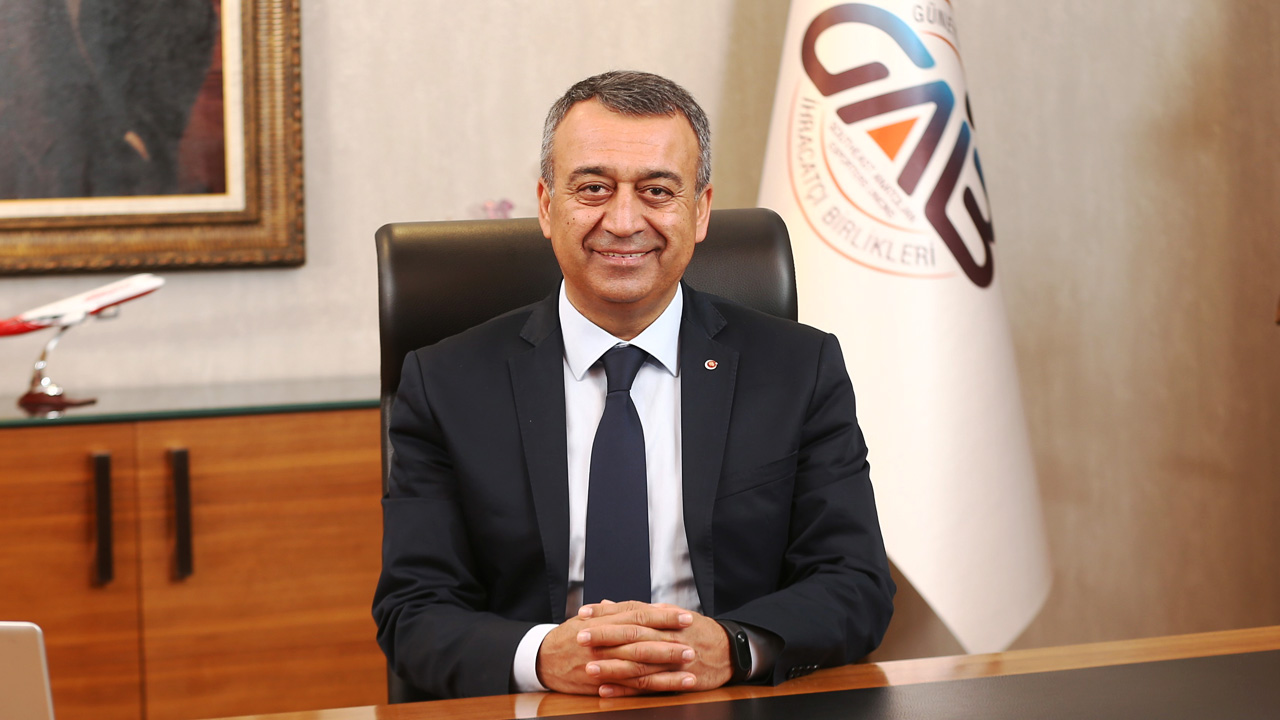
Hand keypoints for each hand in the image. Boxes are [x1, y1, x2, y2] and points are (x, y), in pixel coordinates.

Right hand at [536, 600, 696, 695]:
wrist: (542, 658)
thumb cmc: (569, 635)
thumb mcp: (590, 618)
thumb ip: (616, 612)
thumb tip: (643, 605)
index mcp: (605, 621)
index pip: (639, 615)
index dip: (663, 616)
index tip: (685, 616)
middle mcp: (605, 641)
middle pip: (642, 640)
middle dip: (670, 642)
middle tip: (694, 642)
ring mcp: (604, 663)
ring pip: (640, 666)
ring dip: (668, 668)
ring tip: (691, 667)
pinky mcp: (603, 684)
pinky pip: (632, 687)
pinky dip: (654, 687)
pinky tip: (673, 687)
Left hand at [579, 601, 733, 696]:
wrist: (730, 650)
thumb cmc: (695, 630)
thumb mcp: (671, 613)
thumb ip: (637, 610)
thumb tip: (607, 603)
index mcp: (665, 618)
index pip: (632, 610)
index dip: (607, 612)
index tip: (583, 613)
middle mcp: (668, 636)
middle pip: (633, 635)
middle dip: (605, 636)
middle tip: (580, 637)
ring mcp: (673, 660)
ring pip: (639, 663)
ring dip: (612, 666)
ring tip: (588, 667)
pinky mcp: (677, 680)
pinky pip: (649, 686)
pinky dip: (627, 689)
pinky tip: (607, 689)